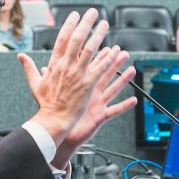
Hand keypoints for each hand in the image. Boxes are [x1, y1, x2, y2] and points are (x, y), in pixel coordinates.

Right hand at [18, 9, 117, 144]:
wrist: (53, 119)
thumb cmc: (45, 103)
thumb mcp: (34, 83)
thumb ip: (29, 67)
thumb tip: (20, 56)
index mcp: (54, 64)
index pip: (62, 39)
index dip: (70, 25)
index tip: (75, 15)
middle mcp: (66, 66)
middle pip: (77, 39)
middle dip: (86, 23)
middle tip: (93, 12)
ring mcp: (78, 74)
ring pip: (90, 50)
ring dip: (99, 35)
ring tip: (105, 25)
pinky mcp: (88, 84)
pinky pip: (100, 68)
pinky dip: (108, 58)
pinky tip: (115, 49)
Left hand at [51, 51, 136, 167]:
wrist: (59, 131)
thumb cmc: (58, 114)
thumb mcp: (53, 94)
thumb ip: (50, 79)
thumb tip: (44, 67)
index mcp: (81, 87)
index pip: (91, 68)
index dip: (99, 58)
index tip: (106, 47)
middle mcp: (91, 94)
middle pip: (105, 76)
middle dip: (114, 64)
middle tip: (123, 53)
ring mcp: (97, 105)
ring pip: (112, 90)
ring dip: (123, 80)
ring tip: (132, 71)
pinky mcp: (100, 117)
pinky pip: (114, 111)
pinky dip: (124, 106)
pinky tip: (134, 100)